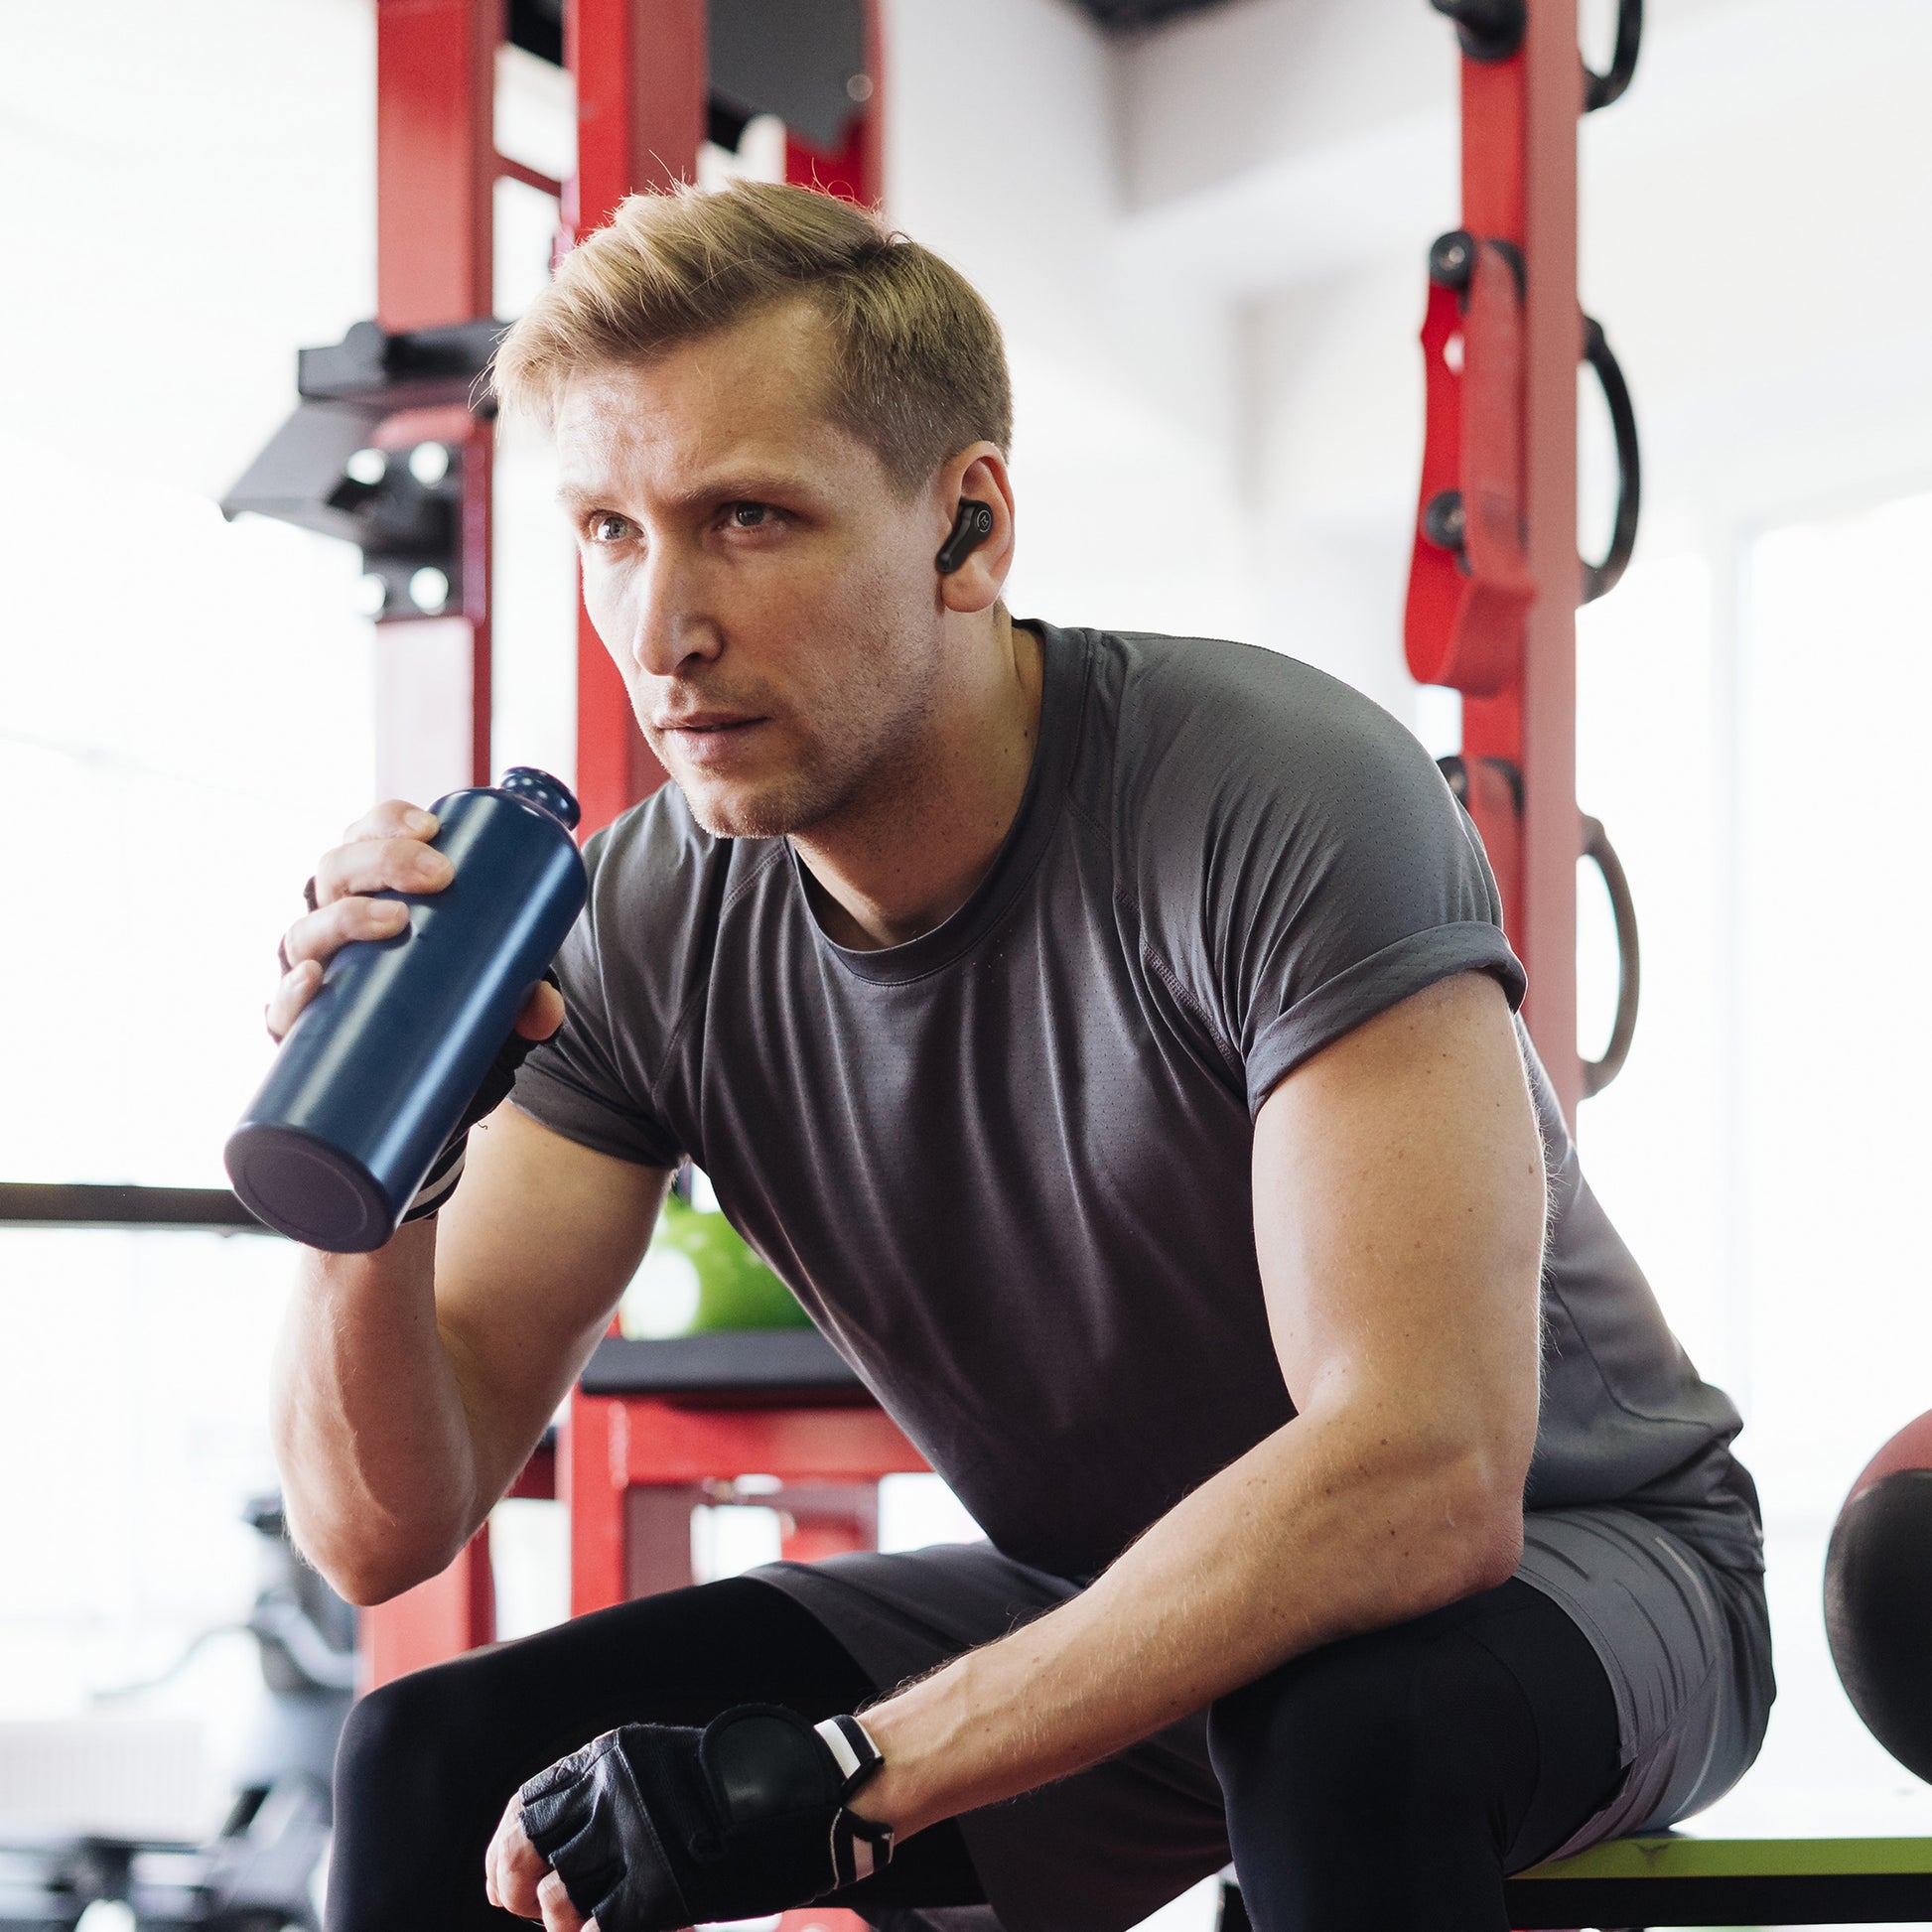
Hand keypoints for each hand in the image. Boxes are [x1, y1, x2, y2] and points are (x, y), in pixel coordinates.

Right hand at [265, 799, 565, 1043]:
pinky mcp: (299, 1025)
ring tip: (395, 920)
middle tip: (440, 875)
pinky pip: (280, 1007)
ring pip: (307, 928)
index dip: (390, 821)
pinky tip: (312, 978)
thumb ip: (523, 995)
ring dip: (346, 915)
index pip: (367, 835)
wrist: (407, 1075)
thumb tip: (546, 1010)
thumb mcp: (489, 987)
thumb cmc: (445, 1001)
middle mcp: (331, 919)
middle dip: (384, 858)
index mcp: (368, 889)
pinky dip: (290, 992)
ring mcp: (311, 968)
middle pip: (337, 869)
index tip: (433, 827)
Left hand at [492, 1708, 889, 1931]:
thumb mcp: (665, 1768)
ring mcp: (637, 1840)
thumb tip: (555, 1850)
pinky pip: (601, 1930)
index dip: (505, 1846)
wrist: (812, 1795)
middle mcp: (614, 1791)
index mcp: (612, 1756)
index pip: (527, 1803)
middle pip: (527, 1849)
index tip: (505, 1878)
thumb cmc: (742, 1789)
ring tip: (584, 1922)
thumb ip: (613, 1797)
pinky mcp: (662, 1888)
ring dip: (562, 1920)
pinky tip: (612, 1931)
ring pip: (558, 1897)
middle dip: (515, 1886)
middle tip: (526, 1907)